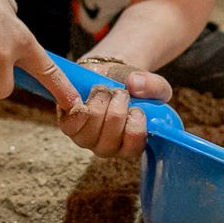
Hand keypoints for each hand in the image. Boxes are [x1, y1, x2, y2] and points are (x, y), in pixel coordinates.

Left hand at [57, 56, 171, 158]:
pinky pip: (71, 123)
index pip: (133, 148)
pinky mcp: (69, 126)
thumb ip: (153, 85)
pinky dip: (79, 106)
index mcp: (130, 144)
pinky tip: (86, 97)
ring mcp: (86, 139)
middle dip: (117, 106)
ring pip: (91, 125)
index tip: (136, 109)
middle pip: (110, 135)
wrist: (107, 74)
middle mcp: (107, 147)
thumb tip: (134, 84)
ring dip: (100, 100)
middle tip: (121, 92)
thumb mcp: (152, 85)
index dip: (135, 127)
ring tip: (105, 90)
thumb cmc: (132, 87)